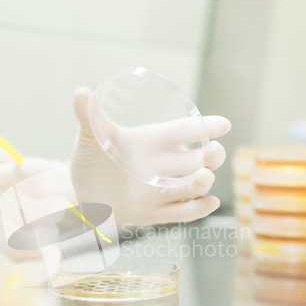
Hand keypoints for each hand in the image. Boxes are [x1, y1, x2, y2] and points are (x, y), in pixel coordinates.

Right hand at [0, 144, 65, 262]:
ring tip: (39, 221)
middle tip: (49, 198)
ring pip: (43, 239)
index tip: (54, 174)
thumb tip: (32, 166)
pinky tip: (49, 251)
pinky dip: (47, 258)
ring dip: (50, 227)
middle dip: (55, 201)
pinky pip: (31, 267)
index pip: (32, 177)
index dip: (54, 175)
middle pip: (46, 209)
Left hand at [71, 87, 230, 225]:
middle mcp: (163, 165)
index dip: (204, 127)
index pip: (183, 131)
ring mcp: (161, 190)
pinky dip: (196, 209)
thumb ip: (89, 118)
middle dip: (210, 156)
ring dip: (202, 182)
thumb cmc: (90, 161)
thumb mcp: (89, 139)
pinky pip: (181, 212)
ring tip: (204, 177)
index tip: (224, 124)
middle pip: (196, 159)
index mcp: (153, 141)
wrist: (83, 194)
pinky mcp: (155, 213)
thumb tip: (81, 92)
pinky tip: (208, 203)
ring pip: (190, 186)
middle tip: (214, 152)